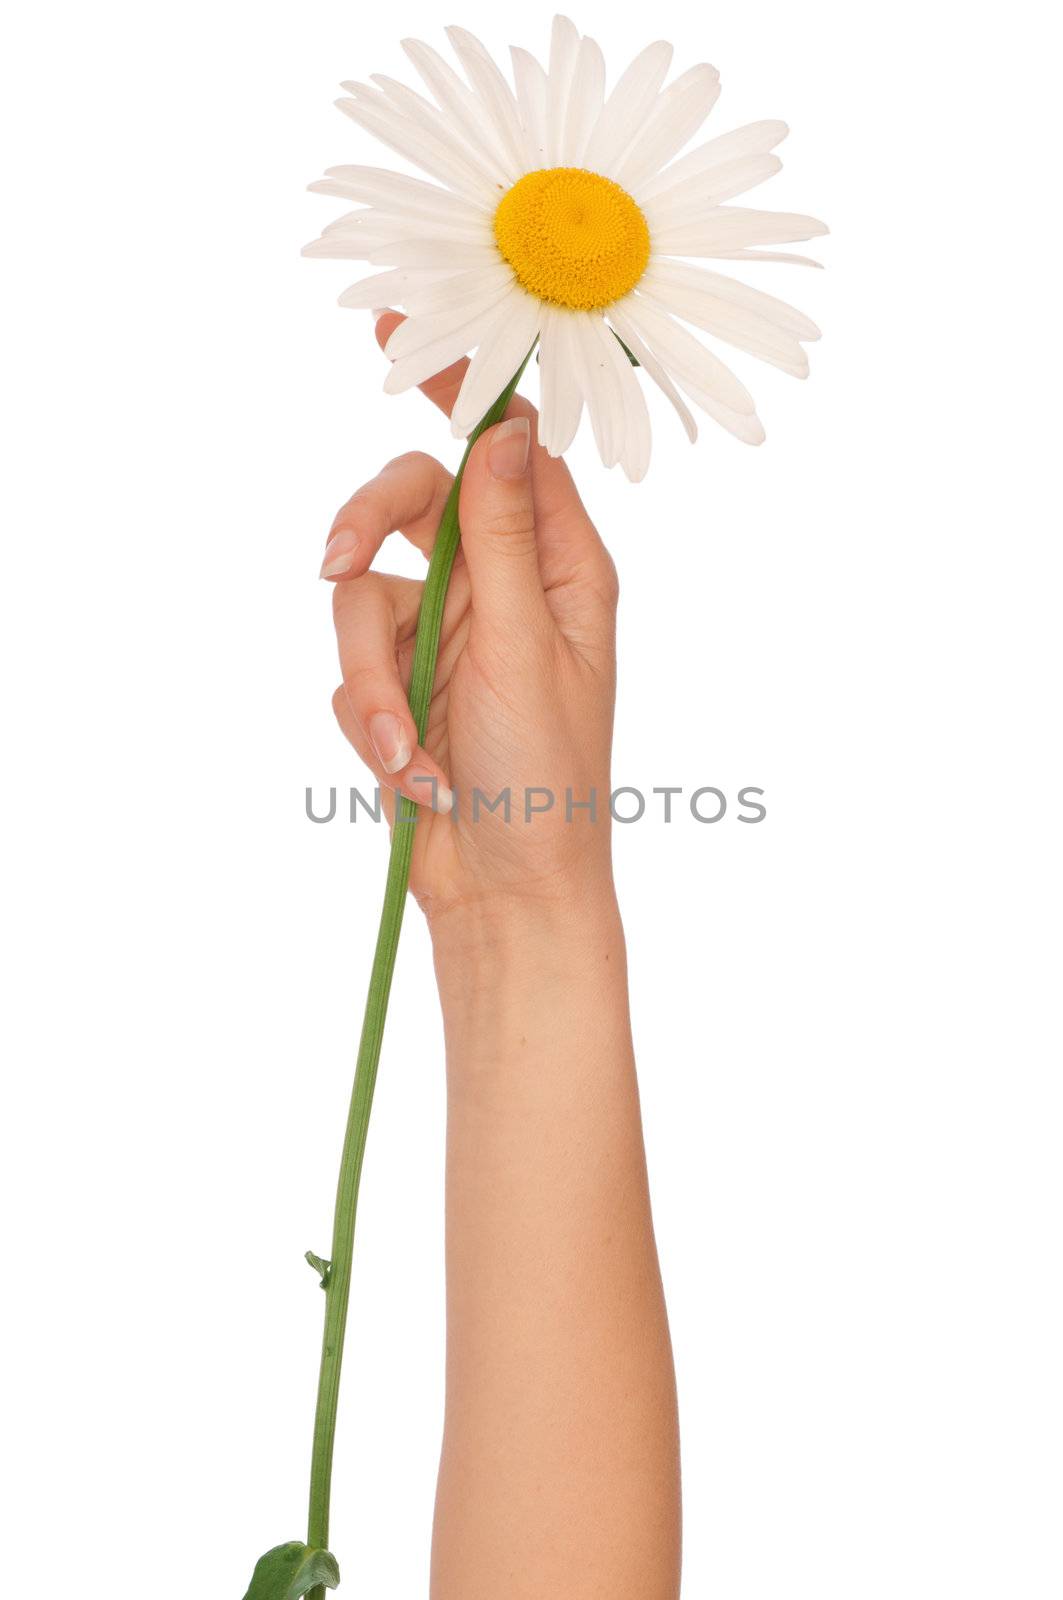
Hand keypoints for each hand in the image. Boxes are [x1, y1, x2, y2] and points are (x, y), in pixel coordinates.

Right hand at [324, 314, 619, 922]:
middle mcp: (499, 587)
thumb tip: (504, 425)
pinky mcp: (398, 685)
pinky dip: (370, 724)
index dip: (457, 387)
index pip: (504, 450)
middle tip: (330, 563)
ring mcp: (443, 635)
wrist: (504, 891)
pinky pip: (350, 669)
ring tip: (404, 757)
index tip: (398, 325)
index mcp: (558, 568)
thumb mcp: (527, 648)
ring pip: (361, 599)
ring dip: (374, 686)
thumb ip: (505, 537)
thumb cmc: (548, 779)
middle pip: (408, 504)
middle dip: (363, 532)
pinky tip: (410, 779)